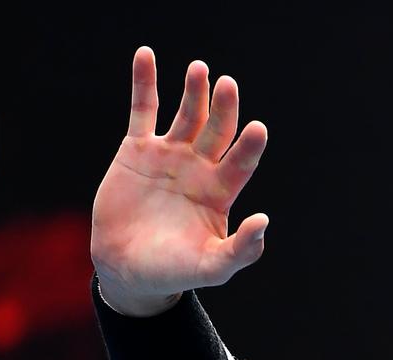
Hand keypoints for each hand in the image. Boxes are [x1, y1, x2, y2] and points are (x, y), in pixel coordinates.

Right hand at [91, 47, 268, 315]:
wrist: (129, 270)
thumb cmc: (175, 271)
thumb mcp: (213, 267)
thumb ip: (241, 250)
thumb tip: (263, 221)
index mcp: (222, 191)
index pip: (242, 161)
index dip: (249, 145)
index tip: (258, 128)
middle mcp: (200, 168)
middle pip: (218, 130)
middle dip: (224, 108)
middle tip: (228, 85)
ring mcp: (170, 156)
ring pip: (187, 115)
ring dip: (194, 92)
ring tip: (200, 69)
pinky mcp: (137, 150)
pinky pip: (143, 109)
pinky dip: (145, 82)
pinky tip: (147, 56)